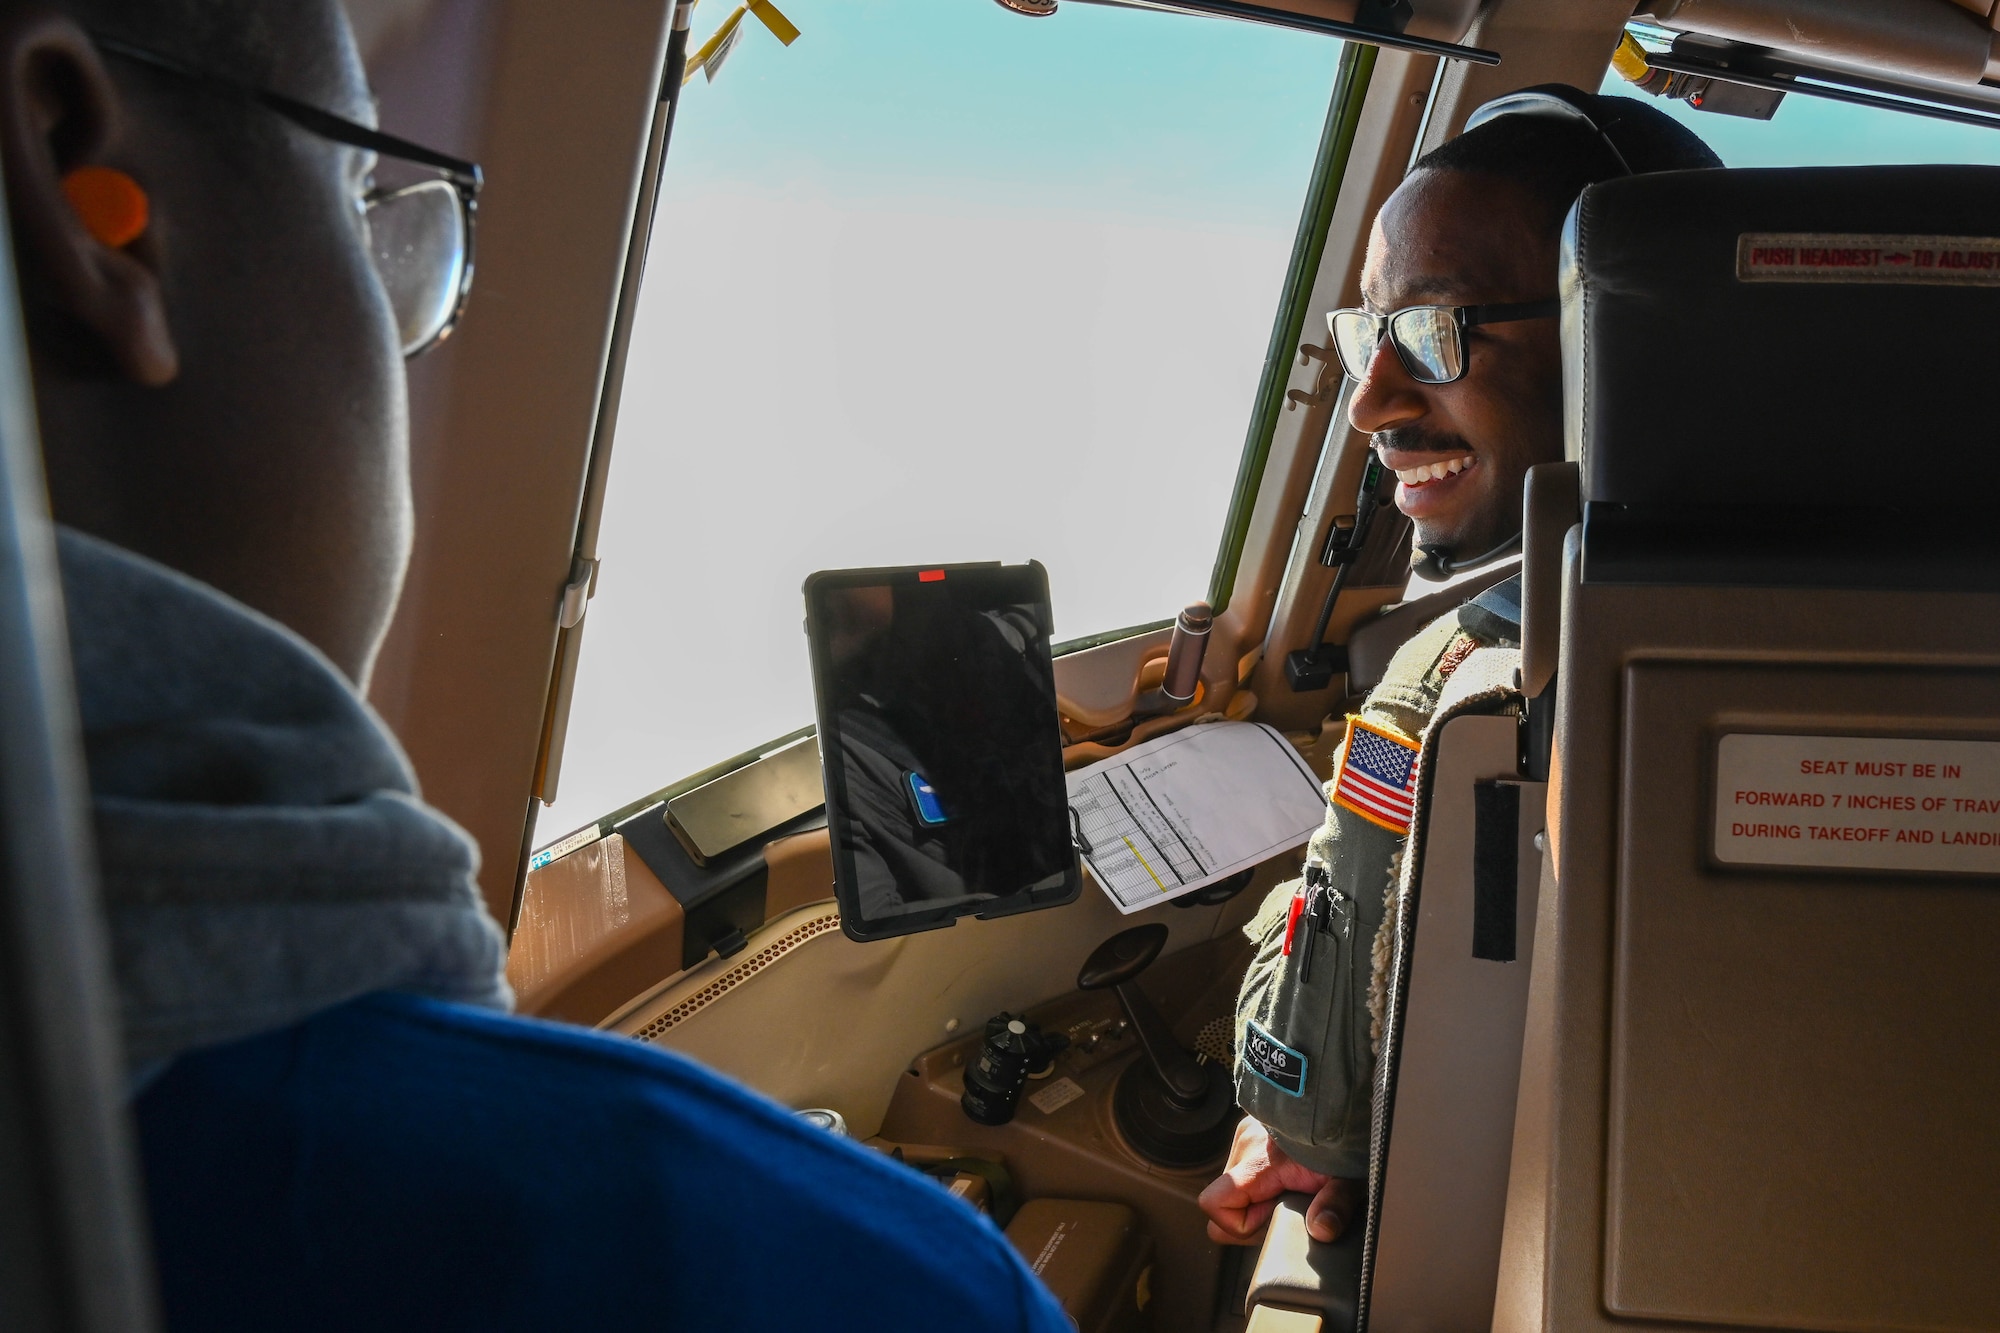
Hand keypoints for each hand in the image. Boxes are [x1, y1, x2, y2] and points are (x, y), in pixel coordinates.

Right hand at [1198, 1116, 1359, 1245]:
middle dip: (1253, 1217)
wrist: (1345, 1096)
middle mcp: (1245, 1144)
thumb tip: (1321, 1230)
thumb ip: (1336, 1205)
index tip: (1277, 1218)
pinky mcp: (1251, 1132)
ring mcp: (1245, 1135)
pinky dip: (1260, 1184)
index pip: (1215, 1203)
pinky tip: (1288, 1180)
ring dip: (1257, 1200)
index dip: (1244, 1225)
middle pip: (1224, 1202)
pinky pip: (1242, 1172)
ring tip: (1292, 1192)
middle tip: (1289, 1209)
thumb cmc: (1349, 1137)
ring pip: (1232, 1188)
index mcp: (1262, 1159)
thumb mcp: (1350, 1178)